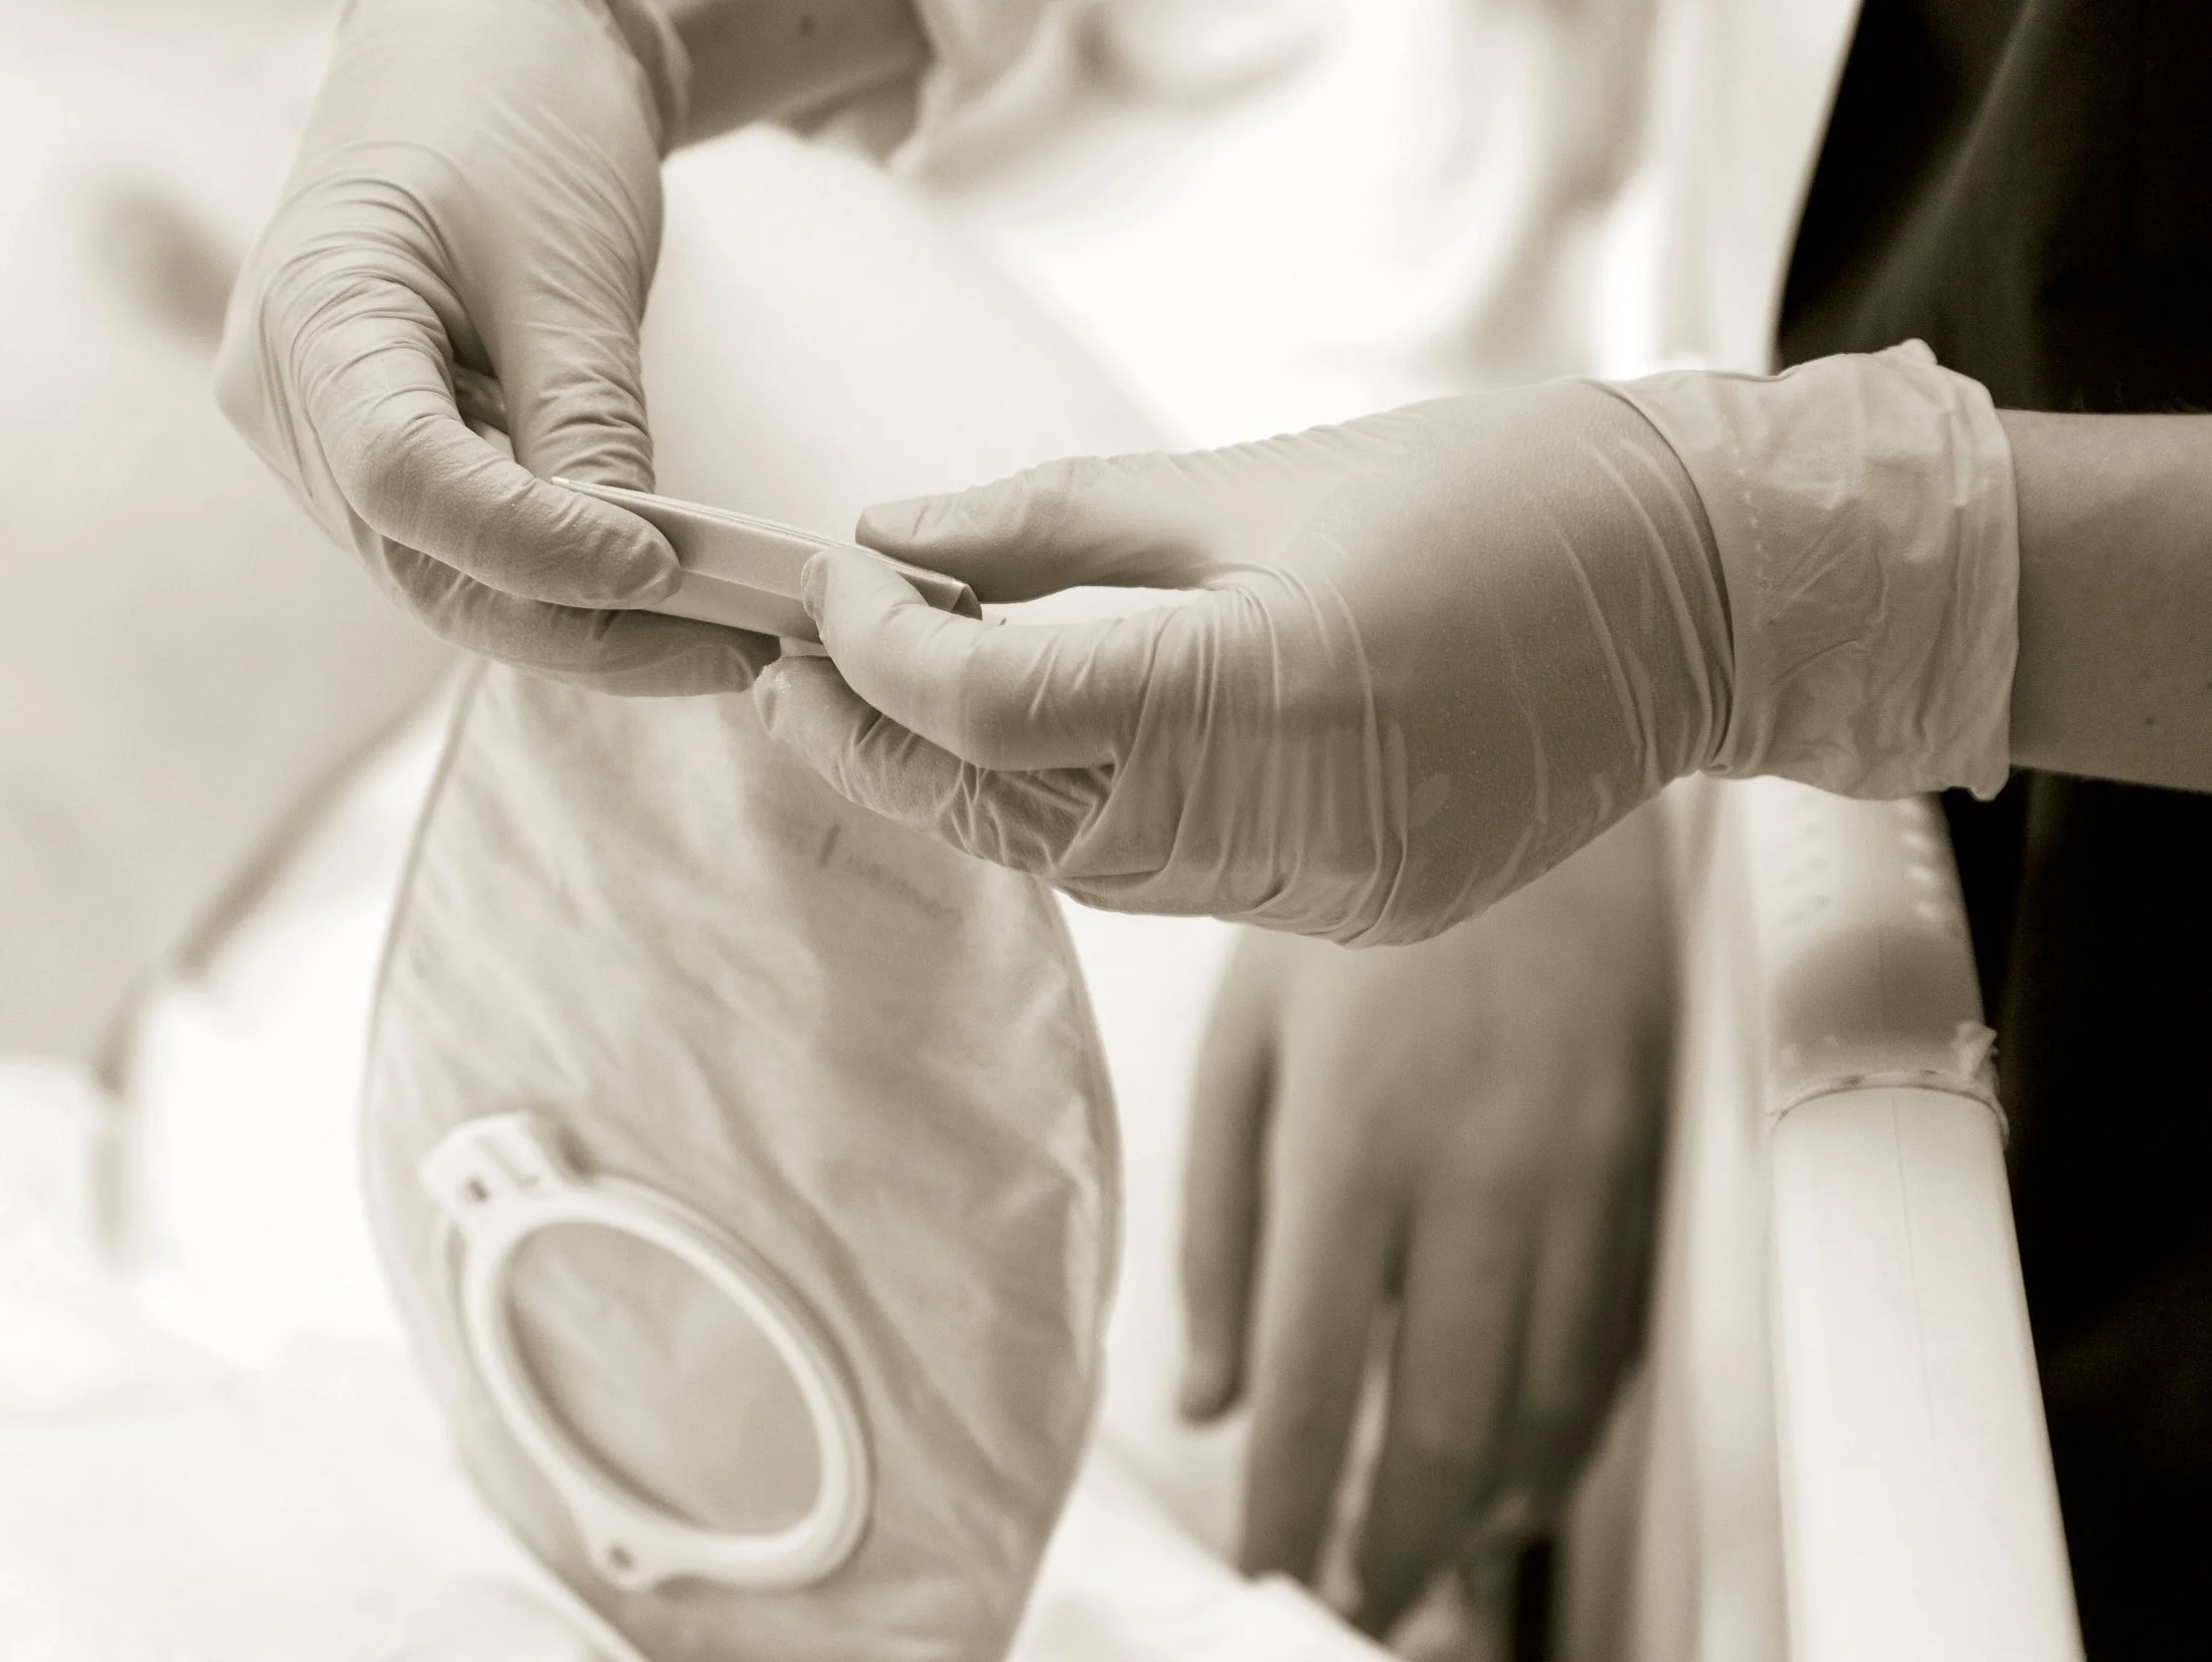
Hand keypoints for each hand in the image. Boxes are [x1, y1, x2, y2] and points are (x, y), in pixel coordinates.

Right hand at [216, 0, 773, 692]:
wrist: (481, 60)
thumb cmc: (513, 123)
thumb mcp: (565, 267)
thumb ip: (586, 423)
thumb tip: (636, 577)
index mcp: (308, 321)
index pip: (405, 478)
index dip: (536, 546)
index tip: (663, 569)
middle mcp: (287, 406)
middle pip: (427, 564)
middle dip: (583, 625)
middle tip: (730, 646)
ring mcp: (323, 447)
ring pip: (452, 584)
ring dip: (586, 626)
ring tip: (720, 635)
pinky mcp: (380, 466)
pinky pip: (467, 555)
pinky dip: (565, 588)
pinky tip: (662, 602)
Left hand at [752, 379, 1728, 942]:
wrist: (1693, 589)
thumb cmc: (1487, 496)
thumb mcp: (1245, 479)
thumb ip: (1047, 526)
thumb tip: (893, 538)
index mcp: (1263, 683)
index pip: (992, 702)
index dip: (878, 649)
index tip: (826, 586)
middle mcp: (1290, 818)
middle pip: (1010, 813)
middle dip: (883, 742)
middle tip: (799, 671)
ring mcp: (1328, 890)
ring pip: (1082, 866)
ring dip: (978, 786)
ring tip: (905, 695)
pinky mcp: (1360, 915)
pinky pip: (1179, 884)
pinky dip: (1094, 817)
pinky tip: (1058, 747)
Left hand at [1178, 817, 1667, 1633]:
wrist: (1534, 781)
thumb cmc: (1361, 914)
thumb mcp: (1244, 1041)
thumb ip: (1220, 1224)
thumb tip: (1204, 1394)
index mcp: (1350, 1148)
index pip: (1311, 1375)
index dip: (1287, 1497)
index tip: (1262, 1565)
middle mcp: (1473, 1183)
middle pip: (1441, 1421)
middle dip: (1394, 1540)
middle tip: (1355, 1601)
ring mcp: (1574, 1183)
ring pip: (1542, 1401)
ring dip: (1484, 1511)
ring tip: (1430, 1567)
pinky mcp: (1640, 1171)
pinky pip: (1612, 1343)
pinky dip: (1570, 1437)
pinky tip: (1526, 1479)